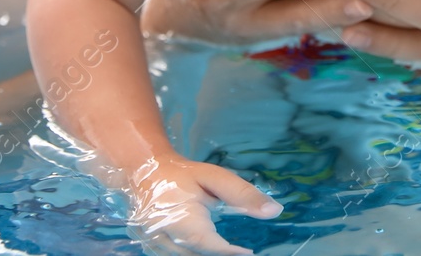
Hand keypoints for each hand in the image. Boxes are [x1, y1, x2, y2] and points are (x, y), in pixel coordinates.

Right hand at [125, 154, 279, 254]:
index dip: (229, 252)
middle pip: (197, 255)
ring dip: (207, 254)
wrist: (144, 173)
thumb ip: (243, 195)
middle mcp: (164, 236)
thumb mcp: (215, 177)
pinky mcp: (153, 249)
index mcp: (179, 217)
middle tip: (239, 250)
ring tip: (227, 250)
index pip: (207, 244)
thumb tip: (275, 211)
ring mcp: (155, 245)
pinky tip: (209, 249)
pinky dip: (194, 253)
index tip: (248, 252)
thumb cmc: (182, 175)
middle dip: (219, 255)